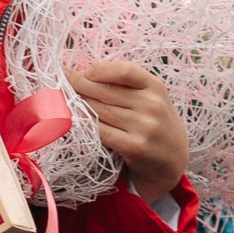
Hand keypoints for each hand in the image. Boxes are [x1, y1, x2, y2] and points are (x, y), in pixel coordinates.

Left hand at [67, 63, 188, 204]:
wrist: (172, 162)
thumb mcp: (152, 99)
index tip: (81, 71)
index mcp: (156, 87)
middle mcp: (152, 105)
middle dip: (79, 84)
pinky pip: (101, 131)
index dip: (99, 69)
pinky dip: (85, 124)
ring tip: (63, 97)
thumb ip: (127, 86)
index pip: (125, 70)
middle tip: (62, 79)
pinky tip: (75, 119)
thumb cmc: (155, 125)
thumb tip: (85, 72)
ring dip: (78, 103)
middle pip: (105, 90)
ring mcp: (144, 127)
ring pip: (99, 110)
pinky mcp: (134, 147)